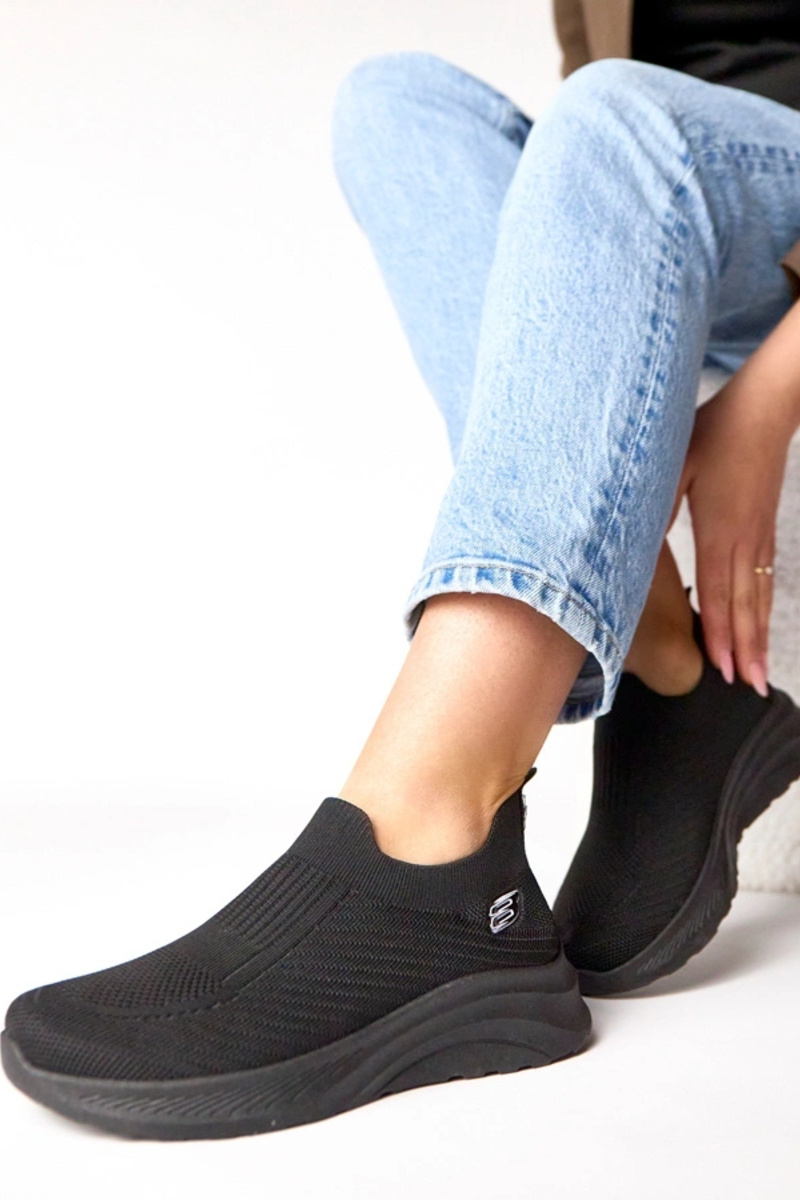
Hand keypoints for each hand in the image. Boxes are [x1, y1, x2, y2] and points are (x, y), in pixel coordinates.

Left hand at [669, 379, 791, 694]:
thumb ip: (657, 506)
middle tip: (749, 687)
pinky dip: (764, 607)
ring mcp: (759, 535)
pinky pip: (766, 577)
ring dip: (758, 636)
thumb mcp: (674, 464)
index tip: (722, 668)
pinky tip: (762, 624)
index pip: (717, 592)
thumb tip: (636, 543)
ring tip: (760, 673)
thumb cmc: (716, 431)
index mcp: (720, 528)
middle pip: (744, 605)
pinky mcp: (765, 528)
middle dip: (745, 650)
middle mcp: (744, 539)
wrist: (765, 406)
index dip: (719, 633)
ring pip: (759, 596)